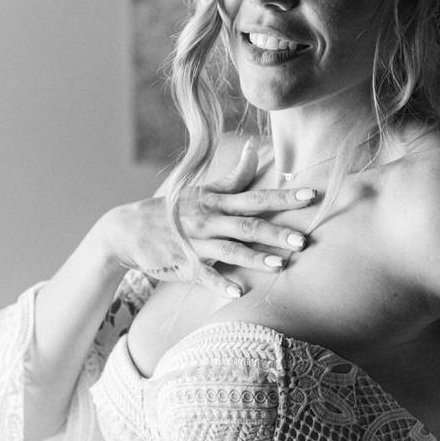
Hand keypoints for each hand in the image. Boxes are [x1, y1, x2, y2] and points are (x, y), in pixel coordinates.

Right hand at [101, 141, 315, 300]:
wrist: (128, 229)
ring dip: (255, 258)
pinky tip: (239, 293)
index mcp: (217, 201)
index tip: (311, 196)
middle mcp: (209, 220)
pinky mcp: (183, 265)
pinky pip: (204, 275)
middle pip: (248, 225)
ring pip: (229, 250)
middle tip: (304, 240)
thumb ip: (234, 176)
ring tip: (280, 265)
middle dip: (276, 232)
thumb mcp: (203, 190)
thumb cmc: (174, 209)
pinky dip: (220, 284)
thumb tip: (254, 147)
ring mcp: (196, 243)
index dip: (284, 197)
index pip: (257, 197)